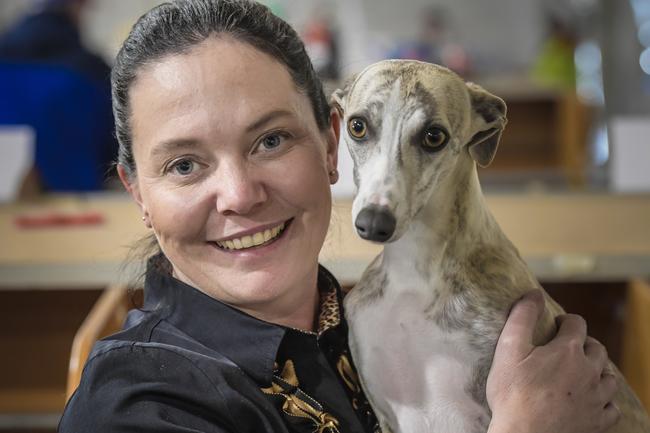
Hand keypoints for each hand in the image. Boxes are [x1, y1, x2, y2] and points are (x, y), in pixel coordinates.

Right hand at [486, 290, 619, 432]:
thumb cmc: (513, 393)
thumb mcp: (508, 349)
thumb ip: (521, 317)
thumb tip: (533, 293)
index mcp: (567, 351)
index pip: (577, 324)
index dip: (566, 321)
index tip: (556, 326)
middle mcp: (588, 371)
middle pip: (597, 349)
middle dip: (584, 344)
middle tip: (568, 348)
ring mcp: (596, 398)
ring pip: (608, 377)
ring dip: (598, 370)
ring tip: (583, 372)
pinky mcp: (598, 421)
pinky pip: (612, 407)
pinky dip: (605, 401)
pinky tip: (592, 400)